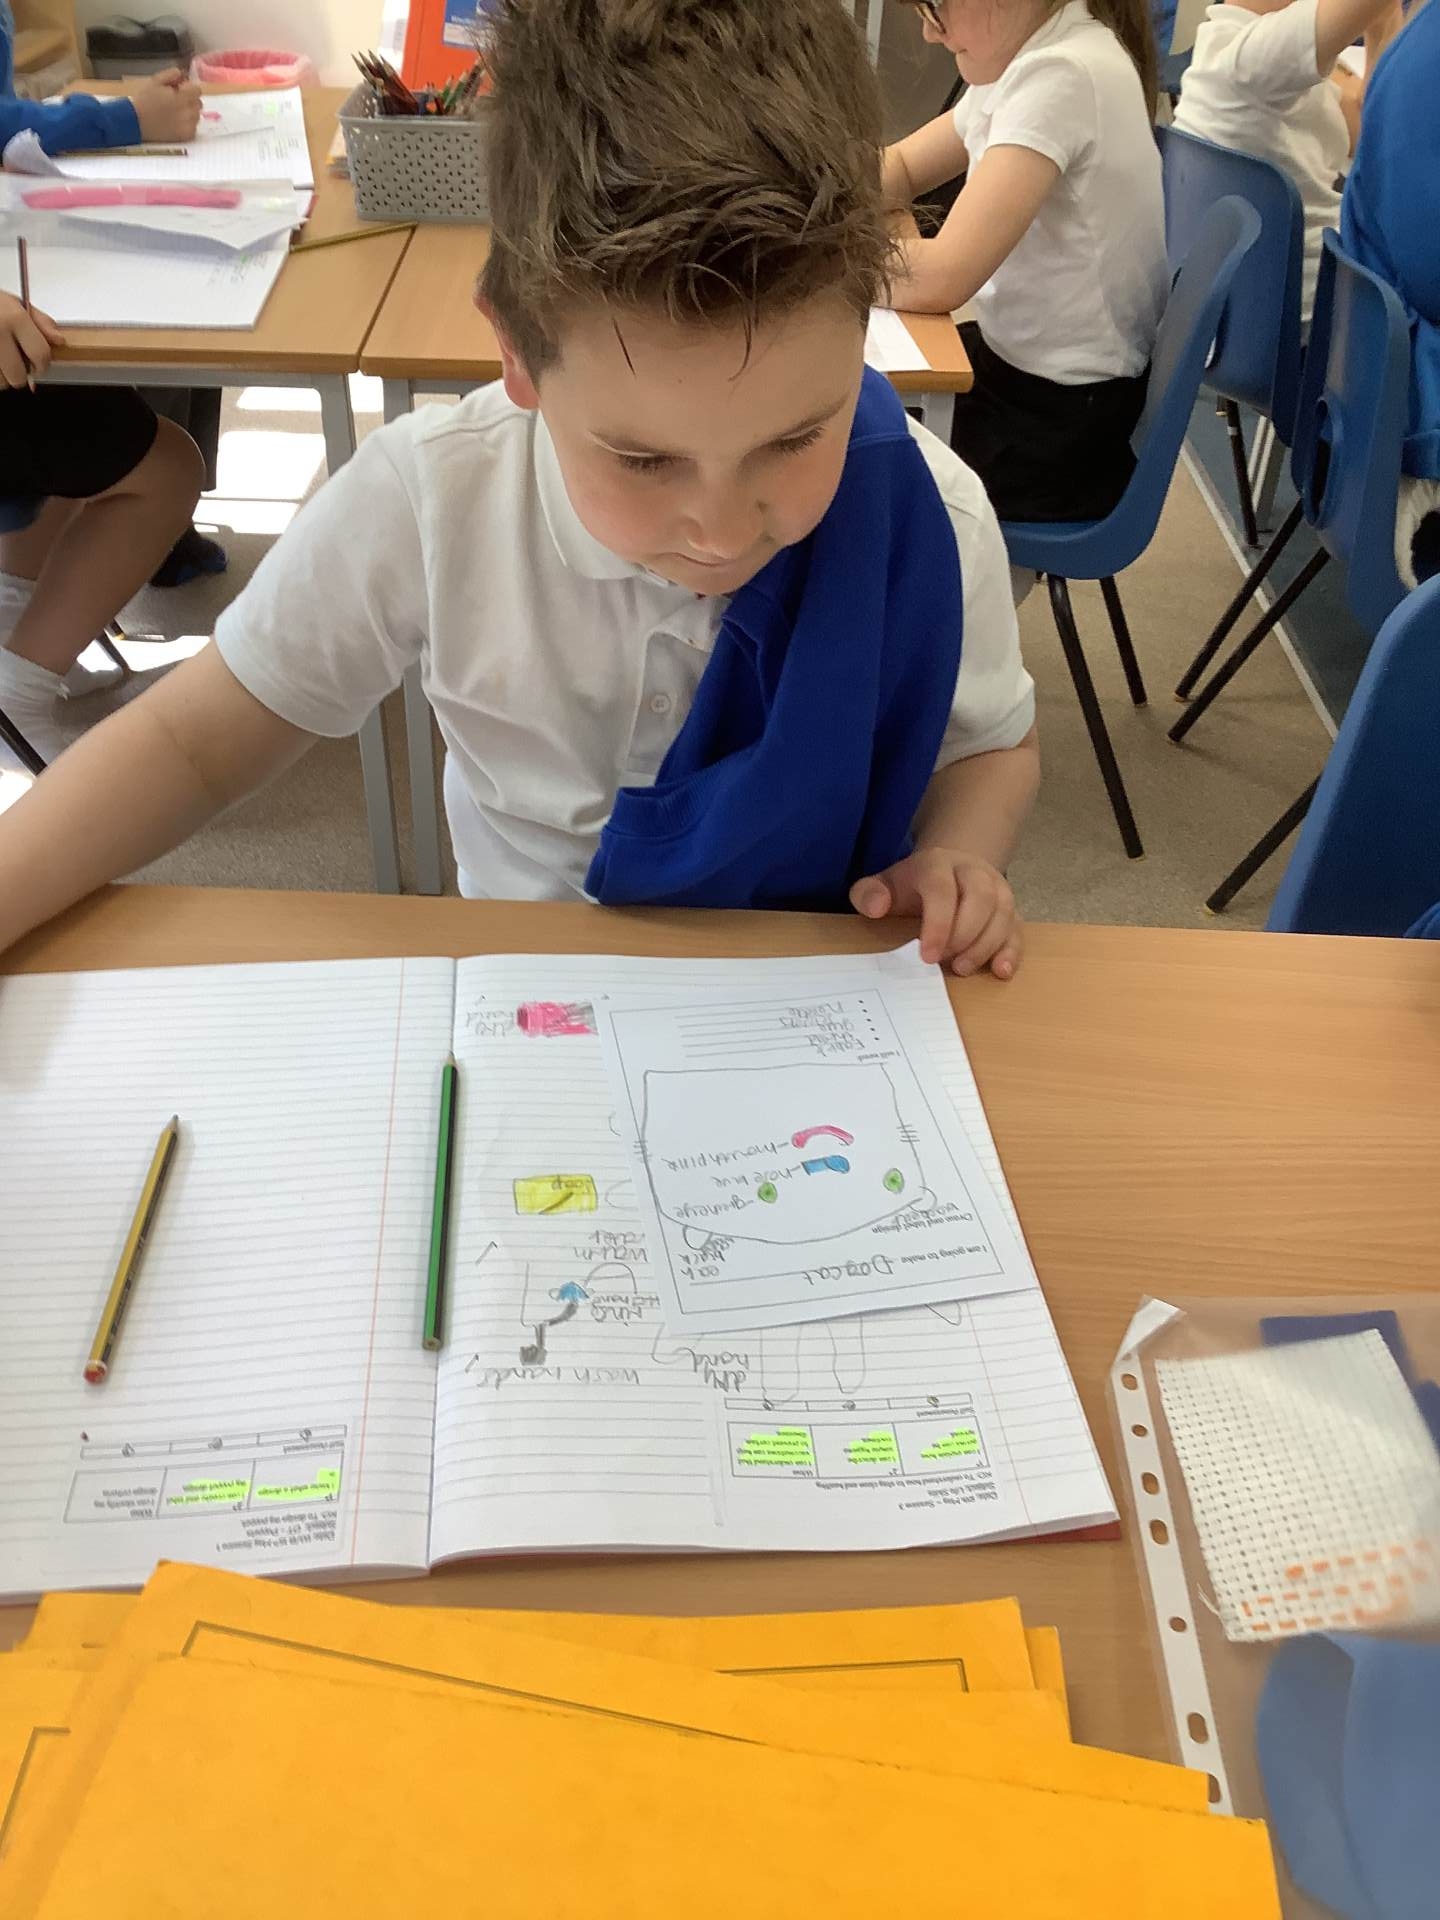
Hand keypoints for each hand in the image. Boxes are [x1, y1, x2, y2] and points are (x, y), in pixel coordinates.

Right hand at [0, 294, 63, 386]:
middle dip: (19, 373)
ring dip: (1, 376)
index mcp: (13, 318)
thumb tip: (58, 340)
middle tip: (12, 361)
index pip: (41, 355)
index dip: (42, 364)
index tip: (38, 363)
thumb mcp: (12, 301)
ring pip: (0, 383)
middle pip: (18, 377)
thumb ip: (38, 321)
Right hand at [128, 69, 201, 143]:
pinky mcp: (185, 136)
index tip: (180, 90)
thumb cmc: (144, 99)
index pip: (197, 90)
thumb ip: (171, 74)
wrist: (136, 122)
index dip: (189, 88)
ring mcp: (188, 126)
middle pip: (198, 103)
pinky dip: (187, 125)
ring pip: (196, 116)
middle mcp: (188, 112)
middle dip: (189, 100)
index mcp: (181, 97)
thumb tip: (183, 74)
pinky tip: (175, 123)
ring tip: (175, 113)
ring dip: (189, 113)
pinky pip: (193, 129)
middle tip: (176, 102)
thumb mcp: (155, 81)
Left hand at [850, 848, 1022, 978]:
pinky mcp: (1010, 910)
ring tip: (962, 969)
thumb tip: (876, 907)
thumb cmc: (913, 886)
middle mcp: (973, 872)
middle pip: (981, 898)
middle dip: (964, 935)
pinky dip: (1012, 951)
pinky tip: (1000, 971)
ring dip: (985, 946)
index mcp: (937, 864)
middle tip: (945, 963)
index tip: (927, 956)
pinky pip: (1018, 928)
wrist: (947, 870)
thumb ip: (869, 894)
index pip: (942, 889)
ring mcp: (997, 889)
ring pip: (1003, 913)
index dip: (938, 924)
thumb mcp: (885, 885)